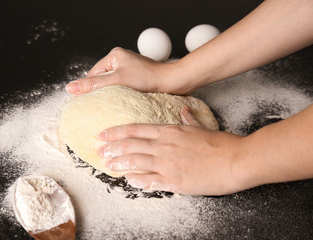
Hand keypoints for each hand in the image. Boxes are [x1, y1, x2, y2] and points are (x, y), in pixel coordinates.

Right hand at [66, 47, 186, 94]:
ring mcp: (130, 68)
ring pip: (113, 83)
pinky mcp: (137, 77)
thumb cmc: (148, 78)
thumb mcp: (117, 81)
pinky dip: (121, 94)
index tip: (87, 102)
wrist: (172, 82)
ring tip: (112, 104)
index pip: (94, 74)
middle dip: (102, 91)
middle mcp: (122, 59)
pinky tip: (123, 102)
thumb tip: (70, 88)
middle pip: (103, 78)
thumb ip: (93, 85)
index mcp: (115, 55)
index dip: (90, 87)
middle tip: (100, 105)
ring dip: (112, 94)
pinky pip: (123, 86)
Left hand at [97, 106, 243, 195]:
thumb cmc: (220, 143)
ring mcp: (168, 164)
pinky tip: (129, 180)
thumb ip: (189, 119)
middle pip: (131, 145)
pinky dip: (137, 180)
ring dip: (119, 163)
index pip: (136, 129)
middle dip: (112, 147)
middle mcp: (164, 146)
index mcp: (170, 131)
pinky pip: (150, 181)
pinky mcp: (174, 181)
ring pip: (136, 162)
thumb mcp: (202, 127)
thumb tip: (184, 110)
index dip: (117, 132)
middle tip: (99, 150)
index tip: (104, 134)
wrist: (236, 160)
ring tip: (107, 164)